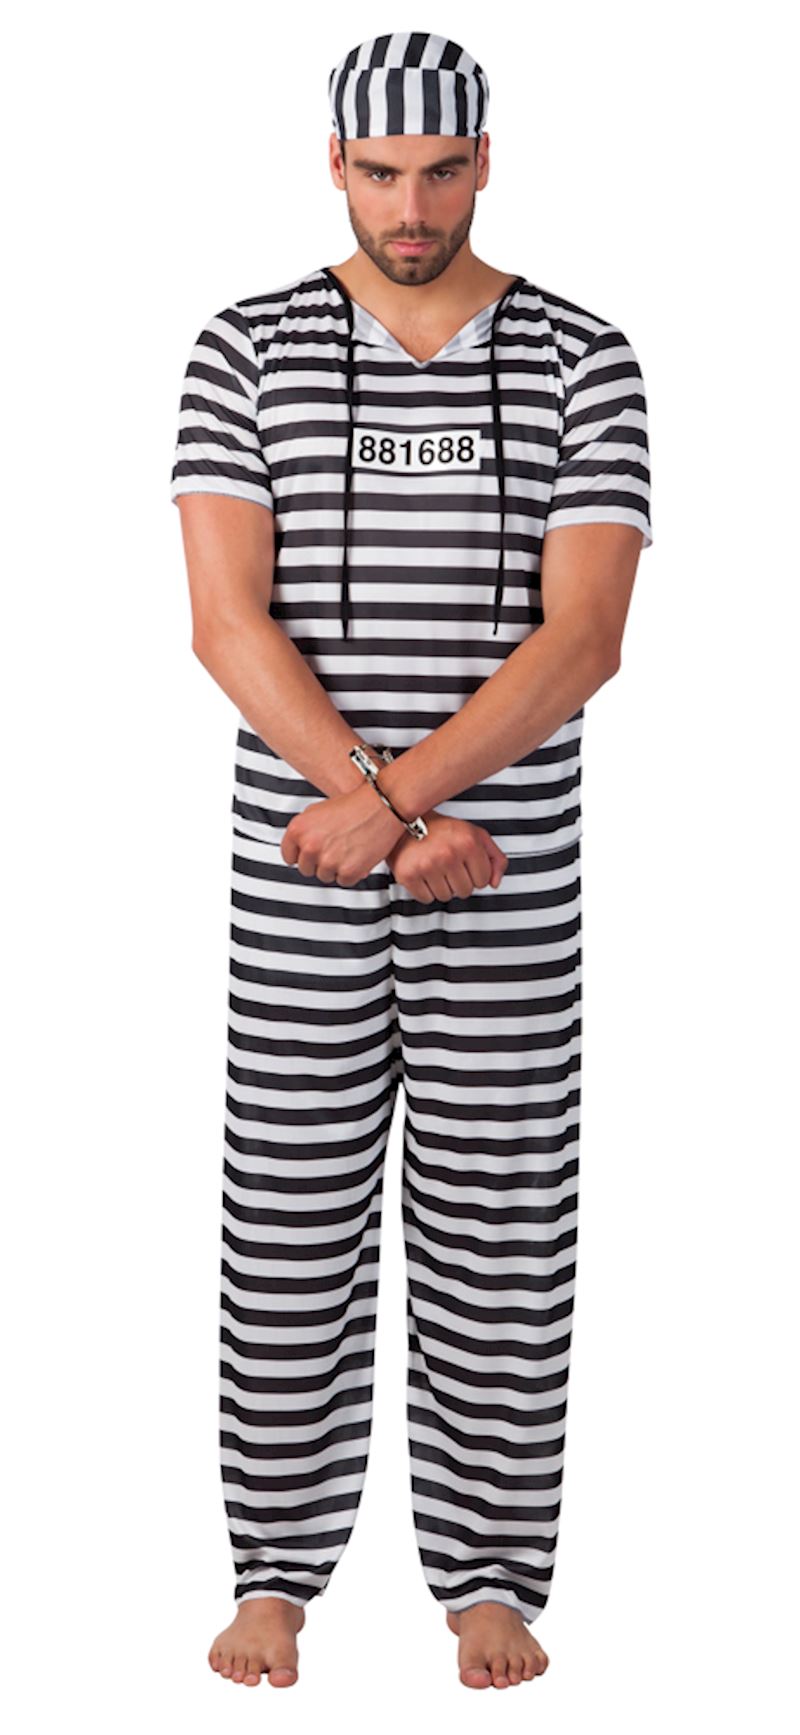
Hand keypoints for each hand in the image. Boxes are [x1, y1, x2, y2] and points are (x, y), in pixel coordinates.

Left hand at [281, 781, 403, 882]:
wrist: (381, 807)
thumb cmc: (354, 805)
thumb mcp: (317, 810)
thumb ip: (304, 831)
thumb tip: (298, 847)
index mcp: (298, 829)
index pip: (288, 856)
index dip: (300, 855)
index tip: (310, 854)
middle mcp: (310, 846)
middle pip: (306, 869)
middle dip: (319, 862)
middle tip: (335, 848)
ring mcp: (328, 860)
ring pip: (325, 877)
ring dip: (336, 867)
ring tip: (348, 848)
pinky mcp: (347, 871)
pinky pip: (344, 882)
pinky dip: (352, 873)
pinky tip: (357, 855)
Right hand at [385, 813, 508, 900]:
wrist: (404, 821)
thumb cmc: (440, 829)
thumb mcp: (475, 834)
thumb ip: (495, 858)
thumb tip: (495, 883)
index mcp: (468, 842)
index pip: (483, 881)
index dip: (474, 874)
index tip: (464, 865)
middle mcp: (449, 853)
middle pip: (465, 892)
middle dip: (459, 882)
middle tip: (448, 866)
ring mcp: (428, 865)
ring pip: (446, 897)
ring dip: (442, 887)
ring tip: (435, 868)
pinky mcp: (408, 875)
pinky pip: (426, 899)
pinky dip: (425, 891)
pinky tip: (423, 874)